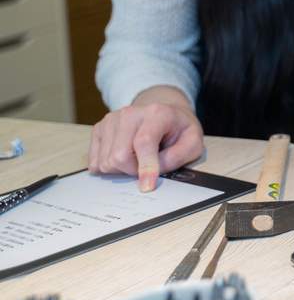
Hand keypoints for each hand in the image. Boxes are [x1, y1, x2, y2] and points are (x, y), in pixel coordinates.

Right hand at [87, 86, 204, 191]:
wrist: (164, 113)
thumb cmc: (179, 130)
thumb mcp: (193, 142)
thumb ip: (177, 157)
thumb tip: (153, 173)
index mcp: (157, 113)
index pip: (144, 142)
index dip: (146, 167)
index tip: (147, 186)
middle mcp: (130, 113)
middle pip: (119, 155)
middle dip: (133, 170)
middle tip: (148, 166)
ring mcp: (111, 120)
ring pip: (105, 161)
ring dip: (122, 169)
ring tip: (137, 158)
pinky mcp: (99, 128)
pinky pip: (95, 160)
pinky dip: (109, 166)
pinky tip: (124, 157)